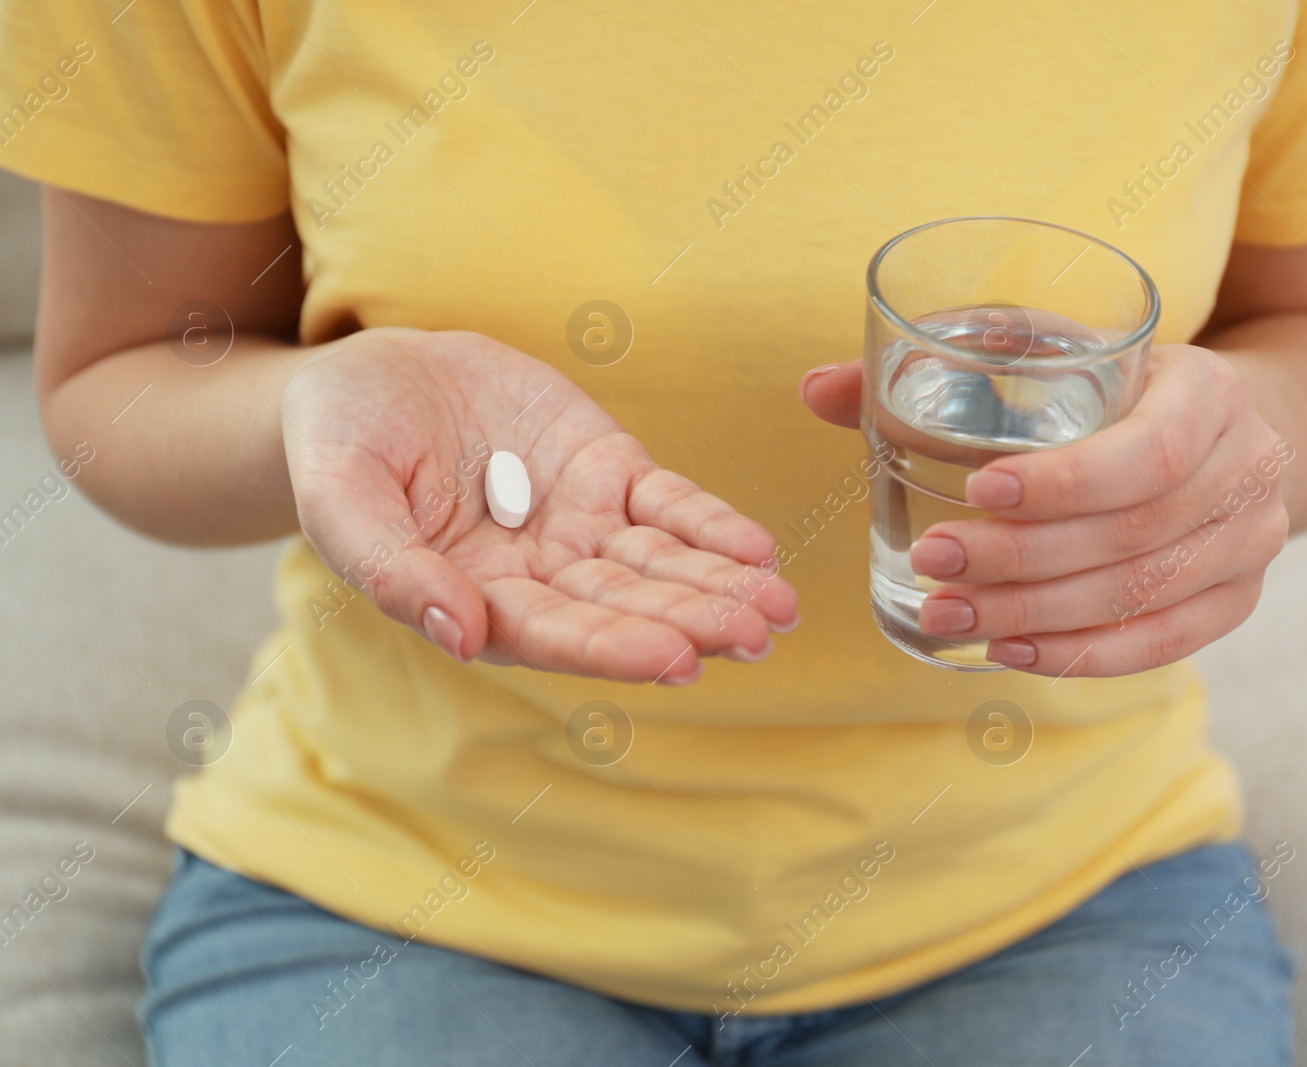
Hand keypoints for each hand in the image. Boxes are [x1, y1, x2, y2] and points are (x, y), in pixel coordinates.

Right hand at [282, 328, 796, 683]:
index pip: (553, 634)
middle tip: (752, 637)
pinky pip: (670, 503)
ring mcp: (580, 525)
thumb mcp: (340, 501)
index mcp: (475, 601)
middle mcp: (540, 577)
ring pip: (660, 564)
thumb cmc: (338, 447)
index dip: (613, 647)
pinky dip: (711, 525)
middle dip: (689, 621)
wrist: (375, 376)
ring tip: (777, 606)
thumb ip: (392, 569)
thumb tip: (457, 634)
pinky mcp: (609, 472)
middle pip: (623, 607)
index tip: (675, 660)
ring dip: (719, 585)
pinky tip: (758, 550)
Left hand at [800, 345, 1289, 676]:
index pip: (1150, 451)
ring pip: (1142, 598)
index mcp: (1209, 390)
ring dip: (1036, 615)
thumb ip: (944, 360)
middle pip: (1135, 536)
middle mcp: (1248, 468)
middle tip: (935, 561)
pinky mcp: (1235, 599)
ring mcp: (1251, 543)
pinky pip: (1163, 645)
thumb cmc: (1108, 384)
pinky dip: (1082, 655)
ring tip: (946, 612)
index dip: (1065, 483)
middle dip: (1023, 559)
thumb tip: (818, 388)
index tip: (976, 490)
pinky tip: (1008, 651)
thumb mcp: (1047, 350)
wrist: (1214, 426)